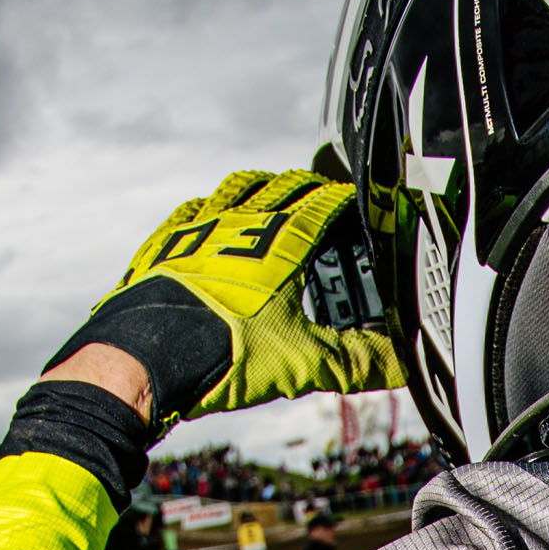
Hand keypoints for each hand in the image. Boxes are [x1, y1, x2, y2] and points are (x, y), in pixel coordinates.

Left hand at [53, 171, 405, 422]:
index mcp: (283, 243)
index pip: (324, 203)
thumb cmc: (225, 352)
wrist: (148, 356)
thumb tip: (400, 365)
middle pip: (283, 186)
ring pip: (236, 188)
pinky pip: (191, 211)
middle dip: (307, 184)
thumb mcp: (304, 363)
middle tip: (320, 187)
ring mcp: (200, 229)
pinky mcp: (167, 244)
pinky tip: (208, 215)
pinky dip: (209, 207)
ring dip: (259, 184)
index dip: (345, 198)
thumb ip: (357, 362)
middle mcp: (243, 223)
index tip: (357, 198)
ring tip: (270, 187)